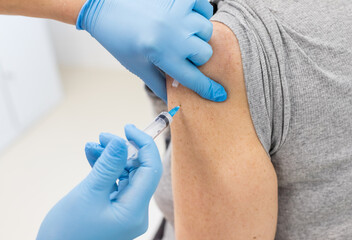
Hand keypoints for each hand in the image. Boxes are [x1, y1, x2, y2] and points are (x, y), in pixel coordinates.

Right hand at [37, 125, 161, 239]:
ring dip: (111, 158)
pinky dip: (105, 169)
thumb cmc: (67, 232)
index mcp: (134, 211)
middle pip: (139, 171)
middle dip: (123, 150)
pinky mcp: (114, 209)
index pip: (150, 170)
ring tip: (93, 145)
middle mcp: (135, 211)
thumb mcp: (88, 194)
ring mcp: (125, 211)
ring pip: (125, 175)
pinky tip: (91, 155)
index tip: (128, 128)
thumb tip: (122, 141)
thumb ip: (108, 166)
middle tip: (104, 137)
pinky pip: (115, 183)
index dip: (144, 145)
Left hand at [76, 0, 226, 101]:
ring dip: (196, 35)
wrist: (104, 5)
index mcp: (161, 53)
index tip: (221, 95)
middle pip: (205, 53)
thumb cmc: (118, 37)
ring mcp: (179, 11)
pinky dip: (198, 14)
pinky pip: (204, 8)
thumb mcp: (137, 65)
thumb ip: (159, 84)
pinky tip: (182, 17)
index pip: (192, 78)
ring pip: (206, 31)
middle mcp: (173, 32)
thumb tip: (174, 101)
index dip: (208, 89)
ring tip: (176, 31)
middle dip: (195, 56)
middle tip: (179, 51)